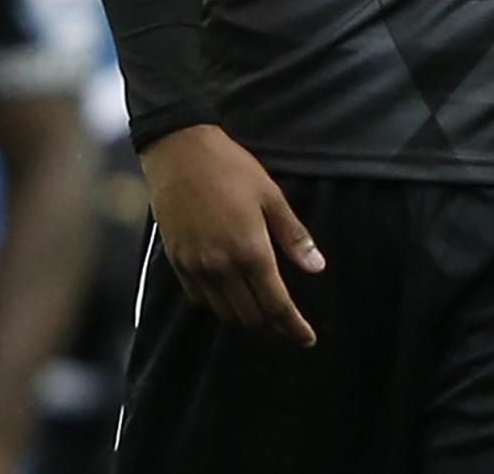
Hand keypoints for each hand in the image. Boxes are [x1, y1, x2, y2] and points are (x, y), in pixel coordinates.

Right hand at [139, 124, 323, 345]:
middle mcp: (220, 266)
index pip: (276, 304)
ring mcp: (194, 267)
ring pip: (224, 312)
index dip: (293, 327)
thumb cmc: (232, 169)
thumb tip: (317, 268)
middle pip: (250, 315)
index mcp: (250, 250)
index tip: (308, 339)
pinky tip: (233, 298)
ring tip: (266, 317)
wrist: (180, 154)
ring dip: (247, 319)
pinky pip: (200, 299)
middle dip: (273, 327)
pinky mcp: (176, 262)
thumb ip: (294, 236)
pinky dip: (220, 306)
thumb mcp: (272, 197)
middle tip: (291, 329)